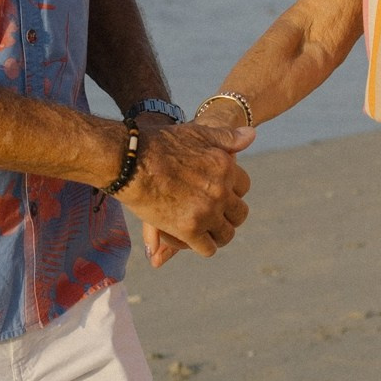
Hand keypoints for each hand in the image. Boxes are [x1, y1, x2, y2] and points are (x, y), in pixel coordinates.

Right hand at [120, 123, 247, 259]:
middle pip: (239, 214)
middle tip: (214, 219)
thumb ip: (226, 137)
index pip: (243, 188)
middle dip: (227, 217)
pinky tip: (191, 241)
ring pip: (225, 234)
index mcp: (226, 168)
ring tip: (204, 233)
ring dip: (216, 236)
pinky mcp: (189, 228)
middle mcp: (221, 191)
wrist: (128, 158)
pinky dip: (201, 247)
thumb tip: (251, 135)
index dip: (231, 193)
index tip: (220, 196)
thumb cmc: (159, 142)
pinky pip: (206, 248)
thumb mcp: (197, 132)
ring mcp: (207, 211)